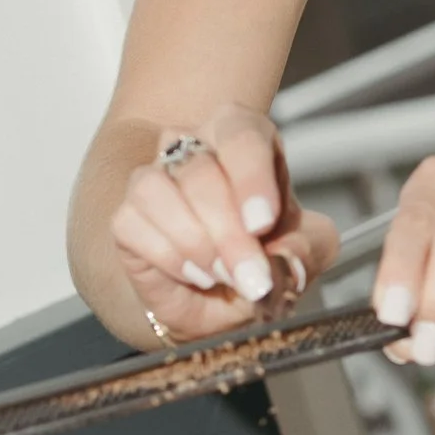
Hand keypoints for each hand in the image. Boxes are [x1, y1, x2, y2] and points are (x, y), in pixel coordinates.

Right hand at [108, 104, 337, 344]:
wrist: (224, 299)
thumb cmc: (264, 258)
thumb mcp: (305, 252)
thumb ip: (307, 248)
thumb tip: (285, 257)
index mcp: (245, 137)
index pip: (242, 135)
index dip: (251, 179)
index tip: (262, 224)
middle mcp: (195, 146)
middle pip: (201, 171)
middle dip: (229, 233)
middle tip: (252, 276)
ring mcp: (155, 177)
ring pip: (158, 191)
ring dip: (196, 244)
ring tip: (223, 274)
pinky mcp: (126, 214)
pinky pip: (132, 223)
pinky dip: (169, 257)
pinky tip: (195, 274)